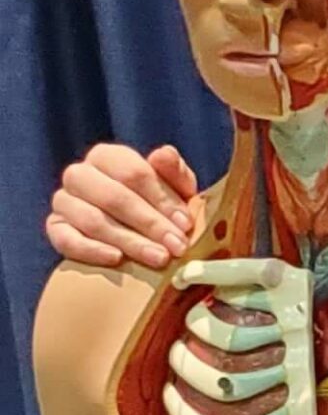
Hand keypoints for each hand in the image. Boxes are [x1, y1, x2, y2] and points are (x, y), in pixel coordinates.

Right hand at [46, 143, 198, 268]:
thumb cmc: (158, 203)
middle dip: (150, 224)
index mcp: (107, 156)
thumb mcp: (175, 186)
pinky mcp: (55, 227)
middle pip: (113, 197)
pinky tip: (117, 259)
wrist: (134, 230)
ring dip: (130, 241)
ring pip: (93, 220)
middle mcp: (79, 174)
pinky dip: (92, 250)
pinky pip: (66, 239)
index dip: (163, 199)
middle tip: (177, 247)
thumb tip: (164, 155)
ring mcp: (63, 201)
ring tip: (159, 258)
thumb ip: (174, 171)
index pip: (133, 173)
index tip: (185, 224)